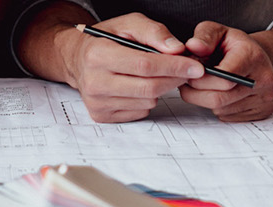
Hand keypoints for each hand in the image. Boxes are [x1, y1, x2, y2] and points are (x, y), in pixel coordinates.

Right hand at [59, 13, 204, 122]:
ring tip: (155, 74)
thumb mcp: (128, 24)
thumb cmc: (106, 39)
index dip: (174, 66)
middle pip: (149, 87)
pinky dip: (147, 99)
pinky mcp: (101, 115)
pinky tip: (138, 85)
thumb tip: (177, 50)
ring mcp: (96, 102)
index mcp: (98, 55)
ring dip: (160, 88)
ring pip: (147, 101)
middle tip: (187, 71)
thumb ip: (154, 32)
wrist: (77, 59)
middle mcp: (94, 82)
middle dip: (174, 79)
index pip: (145, 65)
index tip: (195, 66)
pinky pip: (140, 111)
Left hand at [179, 21, 272, 121]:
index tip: (189, 73)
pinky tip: (218, 93)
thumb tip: (193, 47)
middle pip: (219, 98)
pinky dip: (216, 107)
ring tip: (204, 85)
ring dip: (204, 100)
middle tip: (187, 83)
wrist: (260, 59)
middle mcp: (264, 79)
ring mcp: (264, 98)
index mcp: (253, 57)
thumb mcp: (219, 32)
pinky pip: (227, 116)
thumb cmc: (235, 46)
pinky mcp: (262, 112)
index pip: (223, 77)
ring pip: (220, 109)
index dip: (199, 78)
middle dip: (195, 93)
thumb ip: (204, 36)